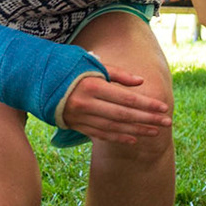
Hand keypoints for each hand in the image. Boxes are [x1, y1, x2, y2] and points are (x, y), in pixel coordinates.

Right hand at [55, 66, 172, 144]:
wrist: (38, 83)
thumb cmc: (71, 70)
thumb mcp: (93, 66)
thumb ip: (118, 74)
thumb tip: (141, 82)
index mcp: (92, 86)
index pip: (126, 98)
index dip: (147, 104)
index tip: (164, 107)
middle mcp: (86, 104)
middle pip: (123, 115)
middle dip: (147, 119)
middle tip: (167, 121)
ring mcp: (80, 117)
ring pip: (114, 127)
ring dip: (137, 130)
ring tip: (155, 131)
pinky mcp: (76, 126)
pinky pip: (101, 134)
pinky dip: (118, 137)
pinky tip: (134, 139)